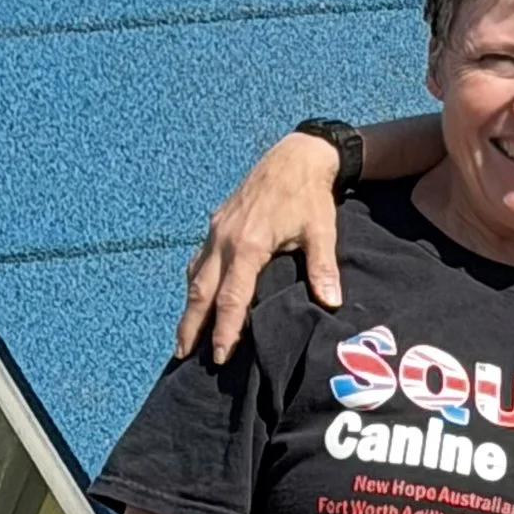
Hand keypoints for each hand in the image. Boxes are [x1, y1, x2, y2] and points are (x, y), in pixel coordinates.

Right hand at [176, 131, 343, 363]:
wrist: (294, 157)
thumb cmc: (309, 197)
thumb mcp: (322, 231)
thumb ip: (323, 268)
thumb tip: (331, 302)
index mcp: (247, 245)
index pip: (231, 297)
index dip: (225, 329)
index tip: (220, 356)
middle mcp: (224, 239)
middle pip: (201, 291)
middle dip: (192, 326)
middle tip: (183, 355)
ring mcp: (216, 231)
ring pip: (195, 276)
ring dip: (188, 308)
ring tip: (183, 338)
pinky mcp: (216, 225)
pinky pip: (199, 260)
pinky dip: (194, 283)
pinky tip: (194, 299)